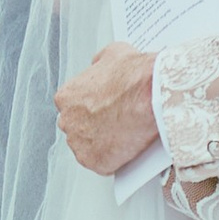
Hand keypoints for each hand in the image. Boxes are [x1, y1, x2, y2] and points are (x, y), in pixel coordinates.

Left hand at [55, 41, 159, 175]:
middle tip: (117, 122)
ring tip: (125, 136)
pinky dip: (114, 160)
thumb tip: (100, 65)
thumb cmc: (134, 77)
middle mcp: (68, 121)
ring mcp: (80, 144)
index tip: (106, 108)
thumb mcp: (113, 54)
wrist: (151, 96)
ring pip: (89, 148)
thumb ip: (100, 63)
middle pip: (78, 128)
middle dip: (95, 127)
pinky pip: (102, 164)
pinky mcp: (95, 162)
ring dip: (103, 145)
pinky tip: (128, 150)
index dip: (92, 108)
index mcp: (67, 97)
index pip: (73, 107)